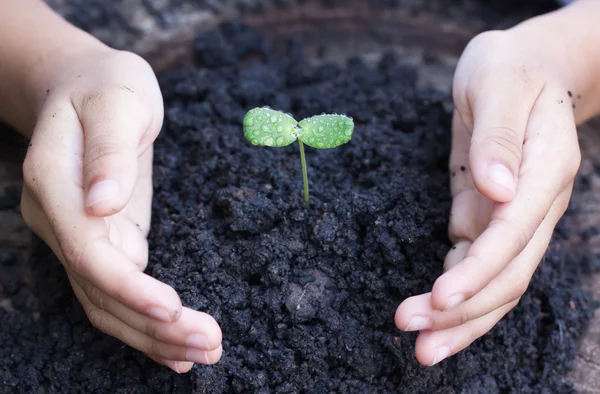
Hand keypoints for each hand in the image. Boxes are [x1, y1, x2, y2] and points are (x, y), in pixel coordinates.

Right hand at [20, 46, 221, 372]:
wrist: (87, 88)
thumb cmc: (105, 86)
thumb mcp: (118, 99)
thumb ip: (109, 150)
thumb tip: (102, 203)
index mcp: (55, 183)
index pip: (86, 250)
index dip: (126, 286)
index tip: (171, 309)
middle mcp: (60, 220)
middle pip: (99, 290)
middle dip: (153, 325)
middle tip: (209, 344)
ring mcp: (79, 236)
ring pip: (108, 303)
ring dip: (154, 336)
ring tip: (205, 353)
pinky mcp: (105, 242)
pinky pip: (120, 293)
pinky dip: (146, 324)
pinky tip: (176, 346)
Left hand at [395, 30, 579, 364]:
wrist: (520, 70)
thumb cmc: (510, 69)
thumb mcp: (498, 83)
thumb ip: (500, 135)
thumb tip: (496, 190)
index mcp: (546, 170)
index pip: (514, 234)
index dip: (480, 271)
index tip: (441, 298)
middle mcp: (535, 204)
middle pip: (508, 273)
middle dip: (465, 313)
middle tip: (416, 341)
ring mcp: (514, 216)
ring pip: (494, 281)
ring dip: (460, 318)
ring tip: (420, 346)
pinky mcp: (488, 217)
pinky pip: (475, 264)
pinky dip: (454, 293)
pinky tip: (430, 312)